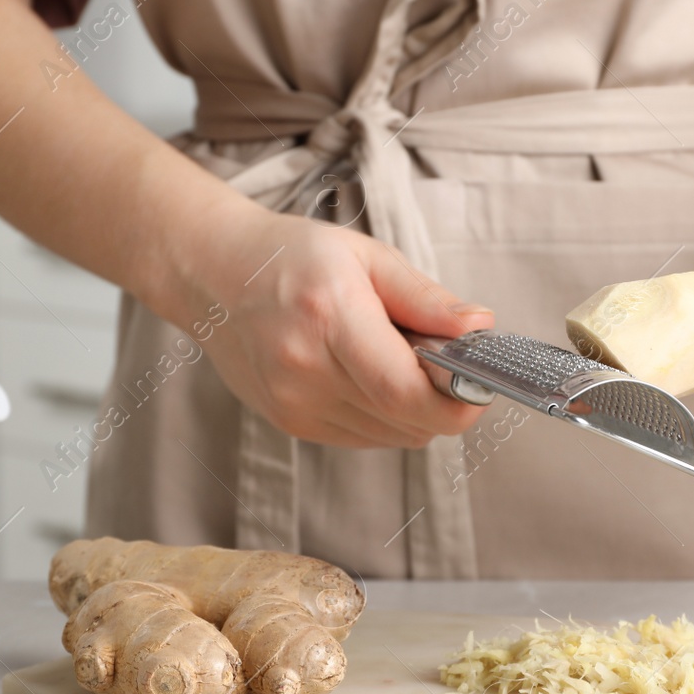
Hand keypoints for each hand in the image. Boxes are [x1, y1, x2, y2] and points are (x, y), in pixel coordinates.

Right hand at [173, 204, 493, 447]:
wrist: (213, 277)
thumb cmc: (294, 257)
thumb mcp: (367, 256)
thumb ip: (424, 298)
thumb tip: (479, 329)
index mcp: (329, 318)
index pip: (403, 390)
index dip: (455, 400)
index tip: (481, 384)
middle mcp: (305, 371)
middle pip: (406, 421)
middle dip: (444, 401)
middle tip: (447, 361)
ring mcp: (294, 405)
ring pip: (393, 436)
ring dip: (414, 409)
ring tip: (396, 359)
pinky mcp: (291, 424)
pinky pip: (366, 437)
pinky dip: (385, 415)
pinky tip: (369, 375)